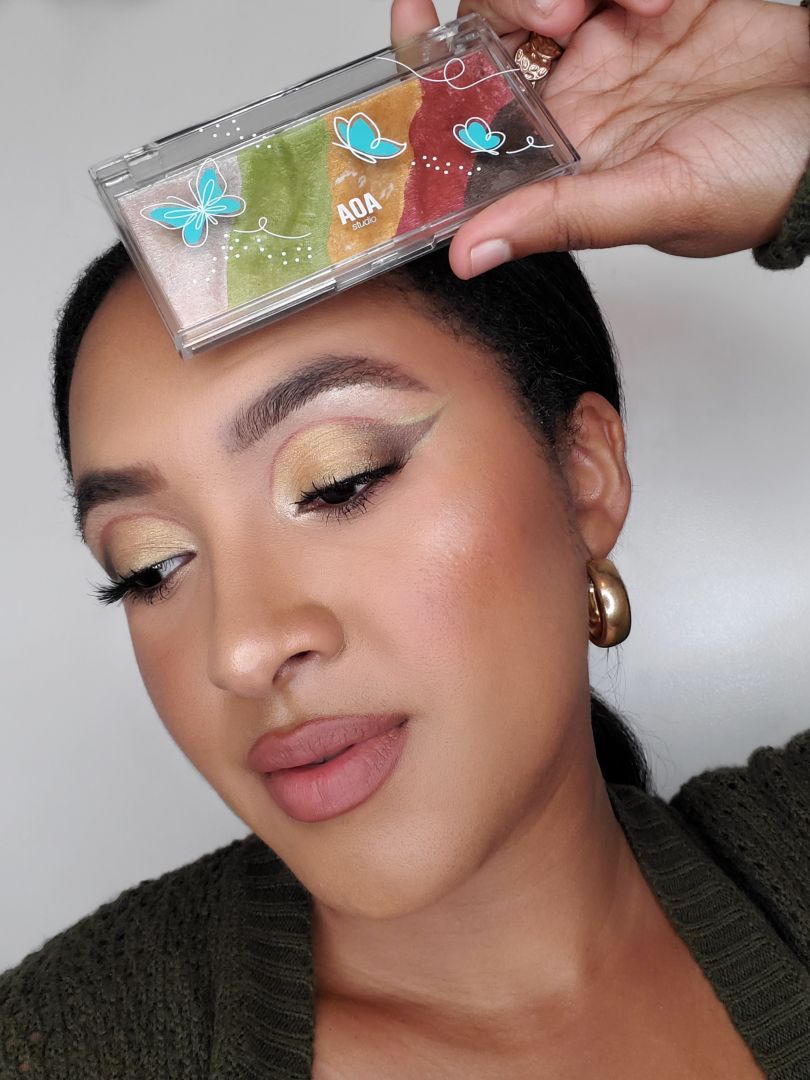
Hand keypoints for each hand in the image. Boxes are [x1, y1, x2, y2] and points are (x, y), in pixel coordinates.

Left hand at [390, 0, 809, 277]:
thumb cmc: (760, 183)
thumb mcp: (656, 202)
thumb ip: (561, 219)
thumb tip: (467, 255)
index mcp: (555, 153)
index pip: (462, 109)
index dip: (423, 65)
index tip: (411, 14)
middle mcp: (570, 93)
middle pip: (494, 20)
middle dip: (515, 2)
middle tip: (565, 13)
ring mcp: (609, 37)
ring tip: (640, 4)